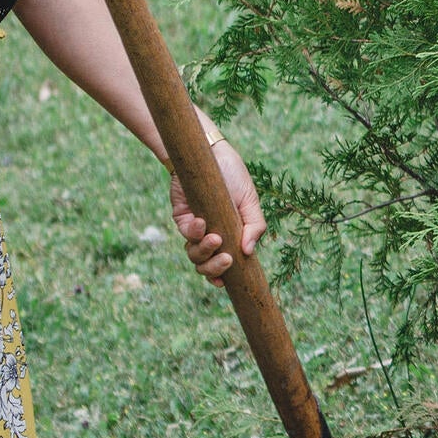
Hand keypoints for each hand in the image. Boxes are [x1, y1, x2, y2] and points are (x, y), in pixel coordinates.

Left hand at [168, 124, 267, 281]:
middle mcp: (212, 237)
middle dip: (213, 269)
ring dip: (204, 251)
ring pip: (193, 254)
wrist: (211, 154)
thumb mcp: (250, 201)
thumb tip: (248, 252)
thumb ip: (255, 226)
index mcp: (231, 237)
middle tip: (226, 260)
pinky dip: (193, 232)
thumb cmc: (233, 176)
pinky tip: (202, 222)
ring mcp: (196, 229)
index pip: (224, 266)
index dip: (221, 278)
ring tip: (216, 238)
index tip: (225, 283)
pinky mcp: (181, 218)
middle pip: (205, 267)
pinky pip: (185, 234)